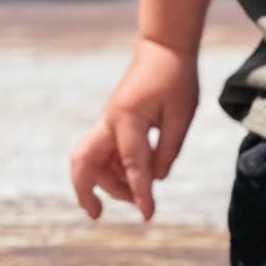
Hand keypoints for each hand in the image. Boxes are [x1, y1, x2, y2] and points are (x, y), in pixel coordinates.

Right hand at [69, 39, 199, 222]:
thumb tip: (155, 179)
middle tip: (99, 214)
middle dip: (86, 191)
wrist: (164, 49)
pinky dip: (114, 170)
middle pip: (83, 162)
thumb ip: (168, 149)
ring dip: (109, 182)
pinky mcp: (114, 122)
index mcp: (127, 119)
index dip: (140, 193)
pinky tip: (136, 177)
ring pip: (93, 161)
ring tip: (139, 195)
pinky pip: (104, 153)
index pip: (132, 165)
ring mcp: (108, 122)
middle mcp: (110, 122)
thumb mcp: (182, 114)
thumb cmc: (176, 78)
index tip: (149, 215)